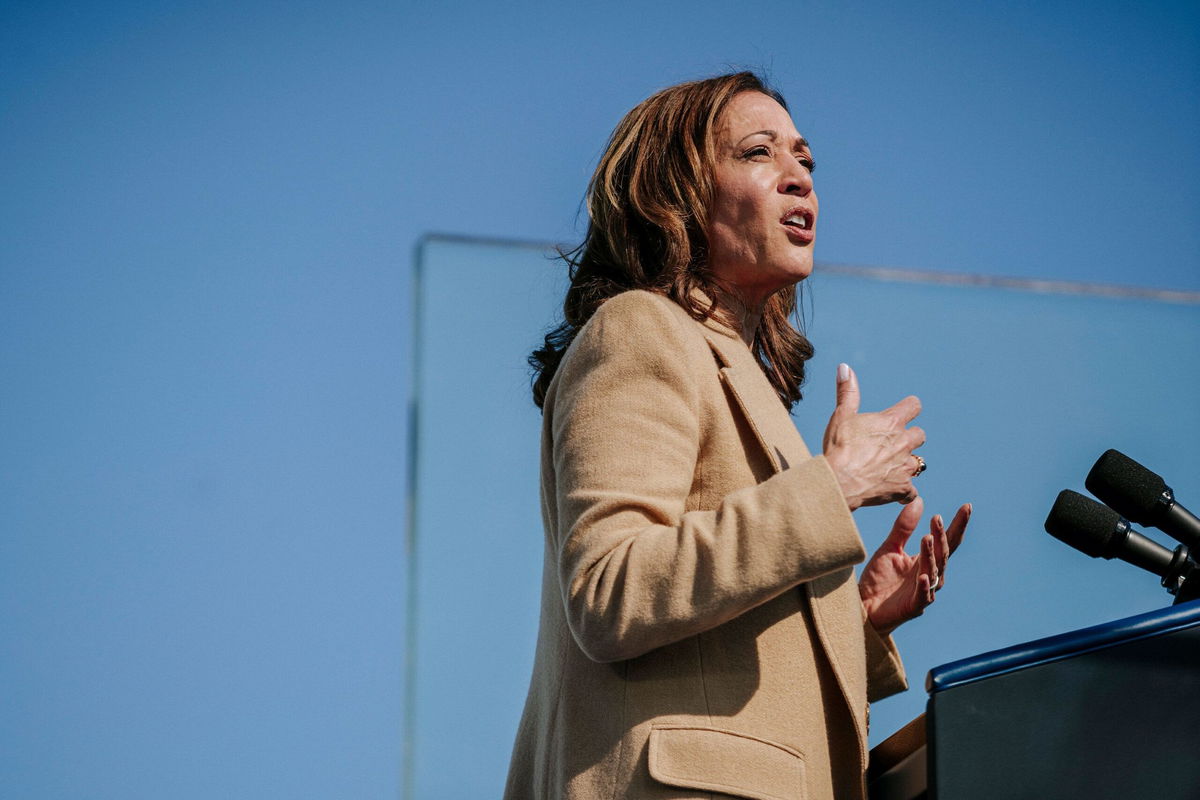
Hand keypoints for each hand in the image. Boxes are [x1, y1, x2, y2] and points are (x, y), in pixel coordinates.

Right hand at [823, 364, 924, 509]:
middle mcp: (904, 442)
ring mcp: (905, 467)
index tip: (902, 412)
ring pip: (918, 462)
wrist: (839, 481)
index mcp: (891, 422)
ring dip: (907, 464)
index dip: (909, 408)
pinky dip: (906, 492)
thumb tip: (845, 367)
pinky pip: (912, 492)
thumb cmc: (839, 447)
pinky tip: (896, 492)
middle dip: (909, 438)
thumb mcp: (841, 415)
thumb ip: (847, 392)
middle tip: (892, 444)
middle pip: (919, 435)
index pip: (914, 406)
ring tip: (890, 468)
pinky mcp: (903, 488)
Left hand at [858, 496, 970, 635]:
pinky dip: (924, 586)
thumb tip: (919, 501)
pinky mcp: (913, 606)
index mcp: (926, 561)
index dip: (957, 524)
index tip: (967, 506)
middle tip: (937, 518)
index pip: (946, 540)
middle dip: (942, 536)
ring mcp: (924, 591)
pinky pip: (922, 595)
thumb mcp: (890, 548)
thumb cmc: (879, 579)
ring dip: (930, 555)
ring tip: (926, 537)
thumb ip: (904, 528)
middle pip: (942, 554)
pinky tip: (923, 575)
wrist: (864, 606)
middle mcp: (930, 575)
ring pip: (933, 571)